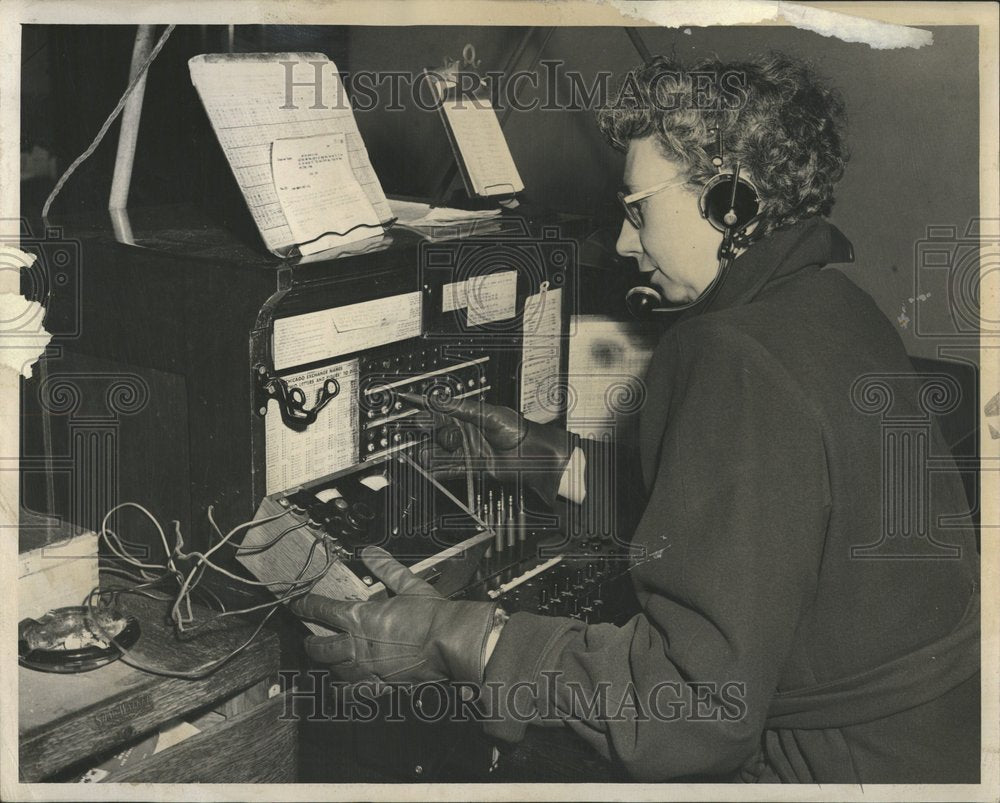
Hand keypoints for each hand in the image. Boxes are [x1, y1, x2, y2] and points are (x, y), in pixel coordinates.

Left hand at [289, 546, 498, 688]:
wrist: (449, 641)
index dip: (306, 607)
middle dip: (311, 643)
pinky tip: (344, 691)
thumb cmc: (431, 615)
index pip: (323, 610)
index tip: (297, 605)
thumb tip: (370, 553)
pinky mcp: (381, 685)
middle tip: (308, 640)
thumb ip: (386, 569)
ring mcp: (368, 668)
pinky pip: (355, 692)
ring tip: (326, 662)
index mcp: (361, 618)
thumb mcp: (408, 584)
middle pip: (322, 647)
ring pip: (335, 670)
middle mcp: (358, 645)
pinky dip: (346, 691)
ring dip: (327, 665)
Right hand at [399, 391, 575, 506]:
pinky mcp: (471, 467)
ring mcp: (468, 450)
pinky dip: (439, 469)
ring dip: (431, 452)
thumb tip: (441, 400)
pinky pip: (450, 467)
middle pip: (438, 432)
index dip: (426, 407)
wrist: (533, 455)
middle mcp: (466, 432)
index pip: (442, 410)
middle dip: (427, 432)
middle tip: (419, 433)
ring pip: (442, 451)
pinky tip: (430, 468)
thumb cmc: (518, 430)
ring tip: (423, 454)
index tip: (411, 404)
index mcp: (470, 415)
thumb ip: (463, 409)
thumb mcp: (489, 415)